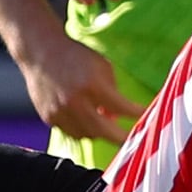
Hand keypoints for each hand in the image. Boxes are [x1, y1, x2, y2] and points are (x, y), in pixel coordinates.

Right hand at [22, 32, 141, 144]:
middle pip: (104, 131)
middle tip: (131, 140)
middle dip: (120, 138)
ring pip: (87, 135)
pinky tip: (84, 118)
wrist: (41, 51)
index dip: (137, 116)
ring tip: (101, 120)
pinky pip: (71, 132)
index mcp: (92, 84)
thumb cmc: (76, 57)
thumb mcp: (102, 68)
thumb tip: (117, 119)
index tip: (149, 121)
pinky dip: (81, 129)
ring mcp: (60, 111)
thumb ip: (113, 94)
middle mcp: (75, 100)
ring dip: (98, 132)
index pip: (121, 108)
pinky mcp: (48, 117)